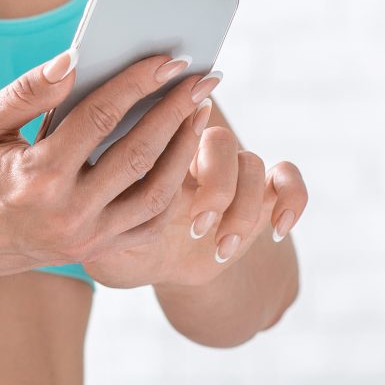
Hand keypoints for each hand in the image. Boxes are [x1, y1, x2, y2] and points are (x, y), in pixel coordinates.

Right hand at [0, 48, 224, 289]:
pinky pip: (147, 224)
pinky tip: (181, 156)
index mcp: (37, 176)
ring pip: (154, 193)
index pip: (102, 117)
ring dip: (183, 149)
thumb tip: (75, 58)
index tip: (171, 57)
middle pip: (139, 154)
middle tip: (206, 77)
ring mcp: (84, 240)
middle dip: (177, 111)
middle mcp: (67, 213)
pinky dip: (171, 190)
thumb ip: (29, 91)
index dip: (140, 83)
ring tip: (201, 111)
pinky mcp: (92, 253)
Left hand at [81, 114, 307, 289]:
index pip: (179, 120)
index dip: (186, 119)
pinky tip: (277, 228)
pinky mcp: (259, 199)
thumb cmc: (111, 240)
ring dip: (242, 205)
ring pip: (253, 165)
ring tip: (219, 243)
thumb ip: (94, 201)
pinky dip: (292, 199)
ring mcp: (230, 176)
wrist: (148, 265)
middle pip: (220, 143)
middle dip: (216, 183)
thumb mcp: (92, 226)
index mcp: (159, 147)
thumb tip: (92, 162)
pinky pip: (288, 185)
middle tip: (198, 221)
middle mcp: (196, 154)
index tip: (192, 122)